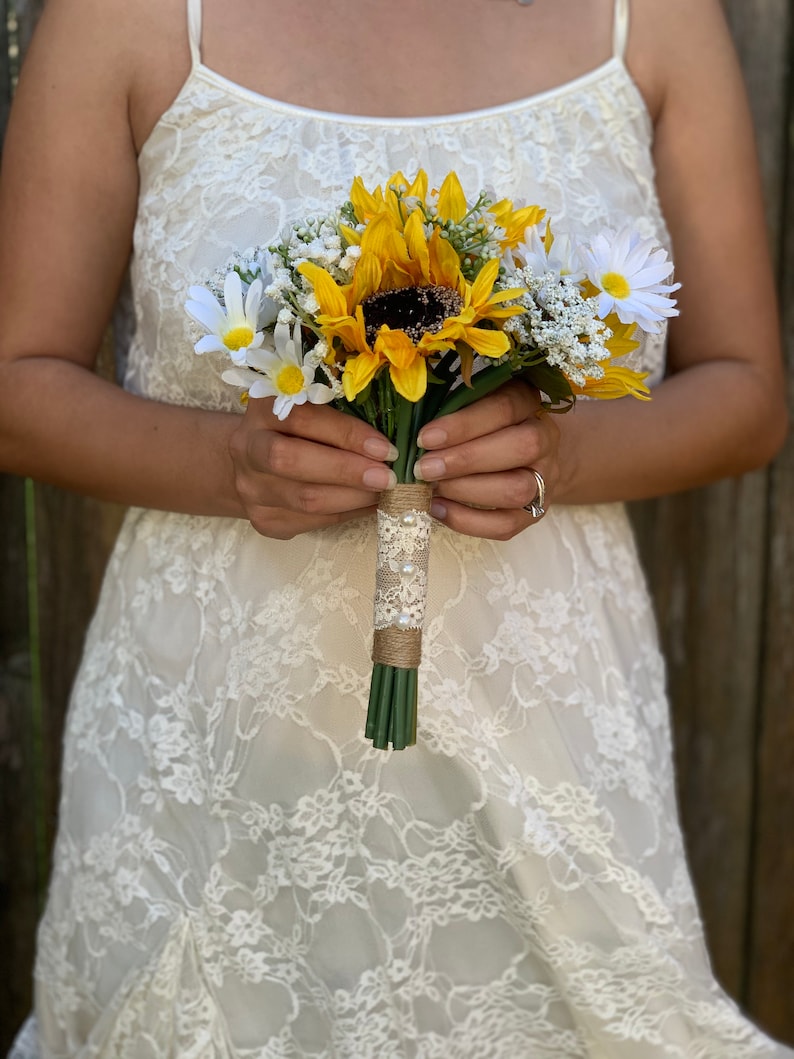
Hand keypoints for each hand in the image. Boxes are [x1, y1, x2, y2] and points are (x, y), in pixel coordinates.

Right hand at [228, 397, 398, 538]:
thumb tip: (385, 444)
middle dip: (347, 471)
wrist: (253, 464)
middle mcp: (248, 448)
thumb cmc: (295, 431)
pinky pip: (312, 521)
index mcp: (264, 409)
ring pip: (306, 499)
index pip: (304, 419)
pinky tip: (368, 505)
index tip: (384, 448)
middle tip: (387, 478)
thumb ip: (338, 420)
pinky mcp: (263, 520)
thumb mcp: (309, 411)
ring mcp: (252, 489)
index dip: (347, 435)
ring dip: (353, 497)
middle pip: (294, 461)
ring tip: (383, 492)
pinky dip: (347, 513)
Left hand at [413, 381, 559, 539]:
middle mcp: (545, 439)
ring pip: (516, 489)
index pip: (504, 408)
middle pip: (520, 448)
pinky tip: (437, 509)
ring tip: (431, 488)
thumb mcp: (473, 402)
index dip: (463, 425)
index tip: (425, 438)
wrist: (526, 455)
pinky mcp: (534, 513)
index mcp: (528, 402)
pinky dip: (467, 521)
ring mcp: (544, 479)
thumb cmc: (484, 423)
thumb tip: (410, 430)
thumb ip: (451, 409)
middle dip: (466, 460)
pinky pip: (505, 525)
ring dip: (466, 491)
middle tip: (424, 468)